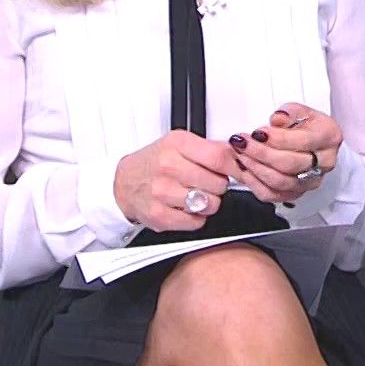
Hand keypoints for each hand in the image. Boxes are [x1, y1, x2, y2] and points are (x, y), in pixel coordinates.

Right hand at [113, 130, 244, 231]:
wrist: (124, 183)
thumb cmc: (155, 162)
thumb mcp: (179, 143)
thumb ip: (210, 148)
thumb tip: (240, 154)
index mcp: (177, 144)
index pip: (220, 157)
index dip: (236, 167)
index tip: (240, 172)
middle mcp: (168, 166)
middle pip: (218, 183)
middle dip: (219, 185)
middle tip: (207, 182)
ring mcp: (162, 192)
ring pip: (210, 204)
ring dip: (209, 202)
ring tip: (196, 194)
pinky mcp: (160, 215)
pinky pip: (196, 222)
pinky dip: (196, 217)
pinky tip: (186, 207)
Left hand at [227, 102, 341, 204]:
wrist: (313, 145)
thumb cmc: (306, 126)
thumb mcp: (300, 111)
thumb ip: (289, 112)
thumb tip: (277, 119)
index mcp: (329, 137)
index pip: (302, 141)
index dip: (276, 138)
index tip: (257, 132)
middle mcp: (324, 163)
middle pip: (289, 164)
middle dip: (261, 153)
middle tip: (242, 143)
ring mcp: (311, 182)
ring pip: (279, 182)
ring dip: (254, 168)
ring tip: (240, 153)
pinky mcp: (295, 194)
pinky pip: (271, 195)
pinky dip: (253, 183)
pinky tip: (243, 169)